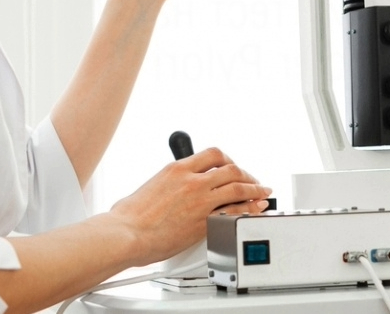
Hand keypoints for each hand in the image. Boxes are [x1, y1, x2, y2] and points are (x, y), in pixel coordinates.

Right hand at [109, 147, 271, 265]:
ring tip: (263, 192)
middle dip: (246, 174)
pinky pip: (235, 212)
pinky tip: (256, 210)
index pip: (212, 154)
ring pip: (238, 187)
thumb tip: (168, 189)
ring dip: (255, 189)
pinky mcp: (205, 222)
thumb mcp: (150, 187)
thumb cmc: (129, 217)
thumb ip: (167, 184)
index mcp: (177, 169)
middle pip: (231, 169)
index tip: (232, 166)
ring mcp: (200, 201)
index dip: (228, 160)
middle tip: (253, 180)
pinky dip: (250, 209)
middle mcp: (192, 181)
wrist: (126, 234)